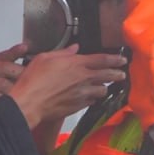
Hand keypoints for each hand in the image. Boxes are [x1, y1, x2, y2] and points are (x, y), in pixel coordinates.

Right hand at [7, 45, 127, 127]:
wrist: (30, 102)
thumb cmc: (34, 80)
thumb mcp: (46, 58)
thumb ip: (63, 53)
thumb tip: (74, 48)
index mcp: (77, 64)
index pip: (103, 60)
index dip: (115, 59)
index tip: (122, 60)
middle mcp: (83, 79)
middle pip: (108, 75)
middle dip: (117, 74)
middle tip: (122, 74)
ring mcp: (83, 94)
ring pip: (102, 90)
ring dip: (104, 87)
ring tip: (104, 86)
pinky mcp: (79, 106)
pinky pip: (92, 101)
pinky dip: (93, 98)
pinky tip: (90, 97)